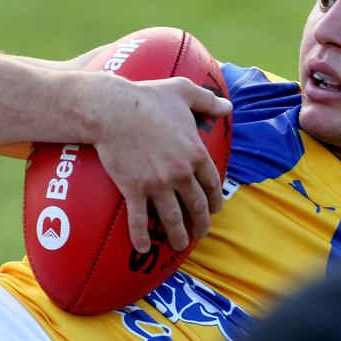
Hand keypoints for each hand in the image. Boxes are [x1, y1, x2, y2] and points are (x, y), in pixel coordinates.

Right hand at [89, 75, 231, 252]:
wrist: (113, 109)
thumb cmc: (148, 97)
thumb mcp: (184, 92)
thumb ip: (208, 100)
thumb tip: (227, 105)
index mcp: (195, 152)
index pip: (212, 183)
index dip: (215, 200)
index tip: (215, 209)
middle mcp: (180, 173)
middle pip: (197, 205)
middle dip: (201, 223)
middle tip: (200, 233)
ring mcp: (157, 184)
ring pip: (172, 218)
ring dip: (178, 236)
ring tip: (180, 245)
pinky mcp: (134, 189)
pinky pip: (139, 220)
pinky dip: (141, 237)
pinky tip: (143, 248)